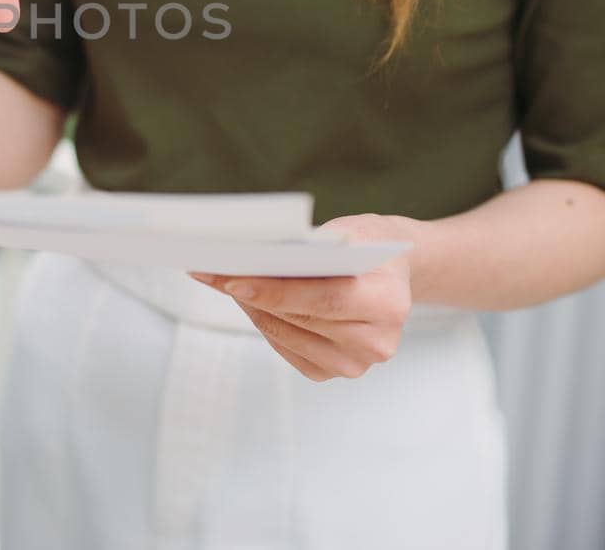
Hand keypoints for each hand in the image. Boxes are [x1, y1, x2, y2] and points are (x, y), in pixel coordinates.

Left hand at [191, 214, 416, 381]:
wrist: (392, 272)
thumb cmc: (366, 245)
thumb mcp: (347, 232)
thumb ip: (312, 248)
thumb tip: (254, 257)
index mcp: (388, 303)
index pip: (321, 299)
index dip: (274, 291)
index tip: (232, 280)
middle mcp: (376, 342)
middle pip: (298, 319)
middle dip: (251, 294)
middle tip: (212, 273)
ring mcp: (356, 363)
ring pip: (286, 335)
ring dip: (252, 308)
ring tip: (222, 281)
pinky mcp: (335, 371)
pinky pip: (287, 349)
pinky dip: (265, 322)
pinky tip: (249, 301)